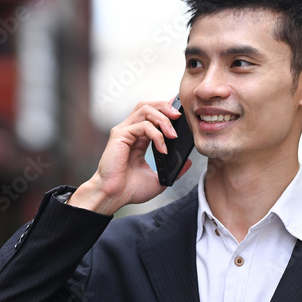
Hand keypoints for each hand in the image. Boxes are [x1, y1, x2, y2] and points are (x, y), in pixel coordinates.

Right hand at [68, 99, 192, 214]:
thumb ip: (173, 170)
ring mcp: (124, 132)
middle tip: (179, 117)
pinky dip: (156, 134)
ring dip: (163, 118)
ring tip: (172, 134)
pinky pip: (142, 125)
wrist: (114, 196)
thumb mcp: (158, 179)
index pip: (152, 114)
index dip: (166, 110)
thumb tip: (188, 163)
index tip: (181, 114)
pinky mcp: (120, 135)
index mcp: (138, 138)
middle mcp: (130, 131)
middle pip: (148, 105)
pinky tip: (162, 148)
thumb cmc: (129, 189)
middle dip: (166, 107)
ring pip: (145, 109)